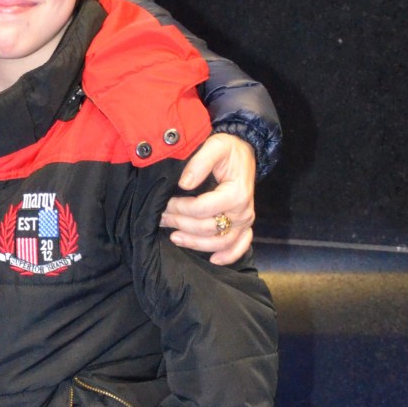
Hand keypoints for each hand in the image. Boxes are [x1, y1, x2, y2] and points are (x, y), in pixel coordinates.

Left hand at [160, 134, 255, 264]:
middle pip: (208, 228)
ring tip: (174, 237)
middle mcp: (243, 211)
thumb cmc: (228, 150)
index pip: (202, 209)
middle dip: (181, 224)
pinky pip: (240, 246)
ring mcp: (245, 221)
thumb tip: (184, 184)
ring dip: (195, 244)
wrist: (244, 153)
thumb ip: (200, 162)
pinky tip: (212, 260)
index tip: (166, 202)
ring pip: (220, 242)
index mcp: (237, 193)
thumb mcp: (215, 146)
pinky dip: (228, 256)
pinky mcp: (244, 226)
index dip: (180, 208)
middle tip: (162, 217)